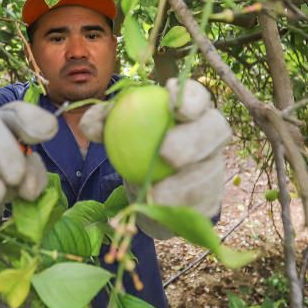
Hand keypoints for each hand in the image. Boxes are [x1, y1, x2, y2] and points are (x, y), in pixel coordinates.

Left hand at [81, 79, 231, 233]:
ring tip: (157, 194)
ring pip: (210, 172)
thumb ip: (101, 123)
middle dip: (195, 138)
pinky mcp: (212, 198)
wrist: (142, 185)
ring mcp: (214, 167)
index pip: (198, 95)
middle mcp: (210, 135)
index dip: (192, 98)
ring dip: (184, 184)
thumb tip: (90, 125)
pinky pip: (202, 204)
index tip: (174, 107)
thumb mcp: (111, 130)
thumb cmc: (129, 145)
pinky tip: (162, 212)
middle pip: (217, 129)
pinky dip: (182, 209)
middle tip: (166, 153)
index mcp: (190, 109)